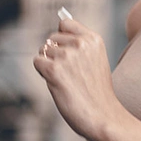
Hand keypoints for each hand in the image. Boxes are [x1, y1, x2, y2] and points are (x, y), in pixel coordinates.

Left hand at [33, 18, 123, 140]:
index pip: (65, 24)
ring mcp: (67, 56)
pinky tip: (57, 84)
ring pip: (43, 51)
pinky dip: (43, 73)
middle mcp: (80, 43)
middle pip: (51, 38)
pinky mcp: (54, 70)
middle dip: (54, 54)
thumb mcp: (95, 61)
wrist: (103, 117)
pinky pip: (37, 62)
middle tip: (69, 74)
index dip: (62, 38)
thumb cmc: (97, 93)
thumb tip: (55, 34)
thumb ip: (79, 46)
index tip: (68, 52)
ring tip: (65, 80)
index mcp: (93, 39)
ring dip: (49, 65)